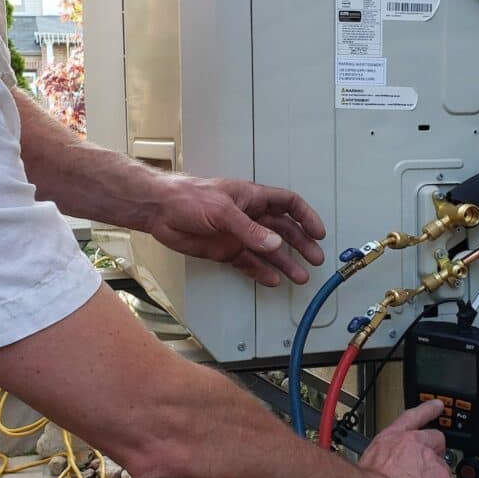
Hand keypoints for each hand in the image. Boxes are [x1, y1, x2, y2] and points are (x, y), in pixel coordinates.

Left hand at [147, 176, 325, 285]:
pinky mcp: (225, 251)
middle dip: (301, 244)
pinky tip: (272, 280)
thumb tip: (275, 245)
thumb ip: (250, 230)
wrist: (160, 211)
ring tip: (300, 276)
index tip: (318, 233)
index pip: (288, 204)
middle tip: (315, 259)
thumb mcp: (223, 211)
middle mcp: (249, 216)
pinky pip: (249, 263)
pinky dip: (261, 272)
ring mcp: (238, 235)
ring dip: (285, 262)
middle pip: (283, 230)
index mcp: (253, 198)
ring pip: (268, 251)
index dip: (306, 217)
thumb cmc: (188, 198)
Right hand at [358, 400, 458, 477]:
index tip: (438, 405)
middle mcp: (416, 444)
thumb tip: (387, 471)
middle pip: (436, 445)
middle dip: (433, 458)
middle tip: (423, 475)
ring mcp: (433, 462)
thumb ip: (385, 459)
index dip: (428, 409)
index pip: (416, 416)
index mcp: (394, 437)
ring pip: (444, 474)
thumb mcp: (369, 461)